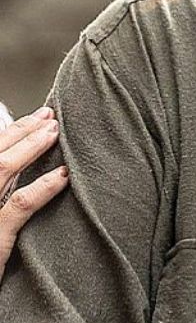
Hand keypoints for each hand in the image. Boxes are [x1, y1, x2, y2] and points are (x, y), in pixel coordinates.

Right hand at [0, 105, 67, 267]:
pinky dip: (42, 188)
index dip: (8, 133)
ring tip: (56, 132)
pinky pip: (16, 207)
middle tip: (50, 116)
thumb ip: (2, 195)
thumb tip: (22, 170)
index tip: (35, 119)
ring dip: (30, 148)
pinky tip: (63, 176)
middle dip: (21, 132)